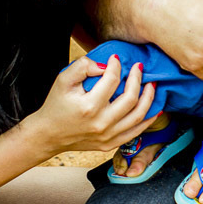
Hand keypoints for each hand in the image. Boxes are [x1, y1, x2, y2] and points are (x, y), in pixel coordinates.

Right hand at [32, 55, 156, 153]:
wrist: (48, 134)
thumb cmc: (56, 105)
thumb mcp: (63, 80)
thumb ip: (83, 66)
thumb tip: (105, 66)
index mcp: (89, 107)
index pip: (112, 80)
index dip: (116, 65)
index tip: (116, 58)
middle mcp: (101, 123)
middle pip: (130, 98)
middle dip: (137, 78)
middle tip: (139, 67)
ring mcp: (107, 136)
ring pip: (138, 116)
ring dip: (148, 98)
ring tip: (151, 84)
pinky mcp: (110, 144)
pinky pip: (135, 132)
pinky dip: (147, 120)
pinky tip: (154, 108)